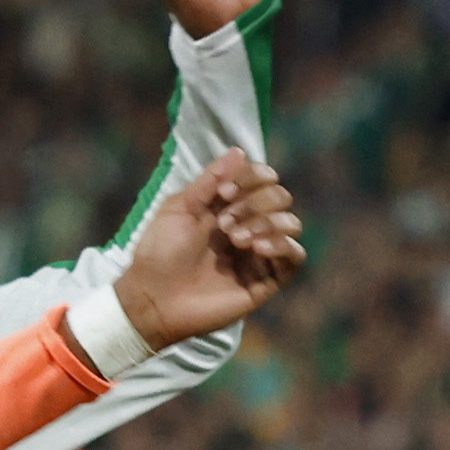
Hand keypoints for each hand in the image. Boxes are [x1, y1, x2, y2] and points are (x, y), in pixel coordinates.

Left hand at [112, 153, 305, 349]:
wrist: (154, 298)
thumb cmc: (159, 253)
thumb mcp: (179, 207)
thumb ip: (210, 181)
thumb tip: (239, 151)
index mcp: (228, 206)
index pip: (262, 178)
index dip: (251, 176)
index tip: (225, 191)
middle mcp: (249, 226)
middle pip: (279, 197)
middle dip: (255, 202)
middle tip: (223, 224)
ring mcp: (259, 254)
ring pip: (291, 223)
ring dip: (266, 222)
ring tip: (236, 239)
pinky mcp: (266, 281)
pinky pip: (295, 256)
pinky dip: (282, 245)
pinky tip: (258, 248)